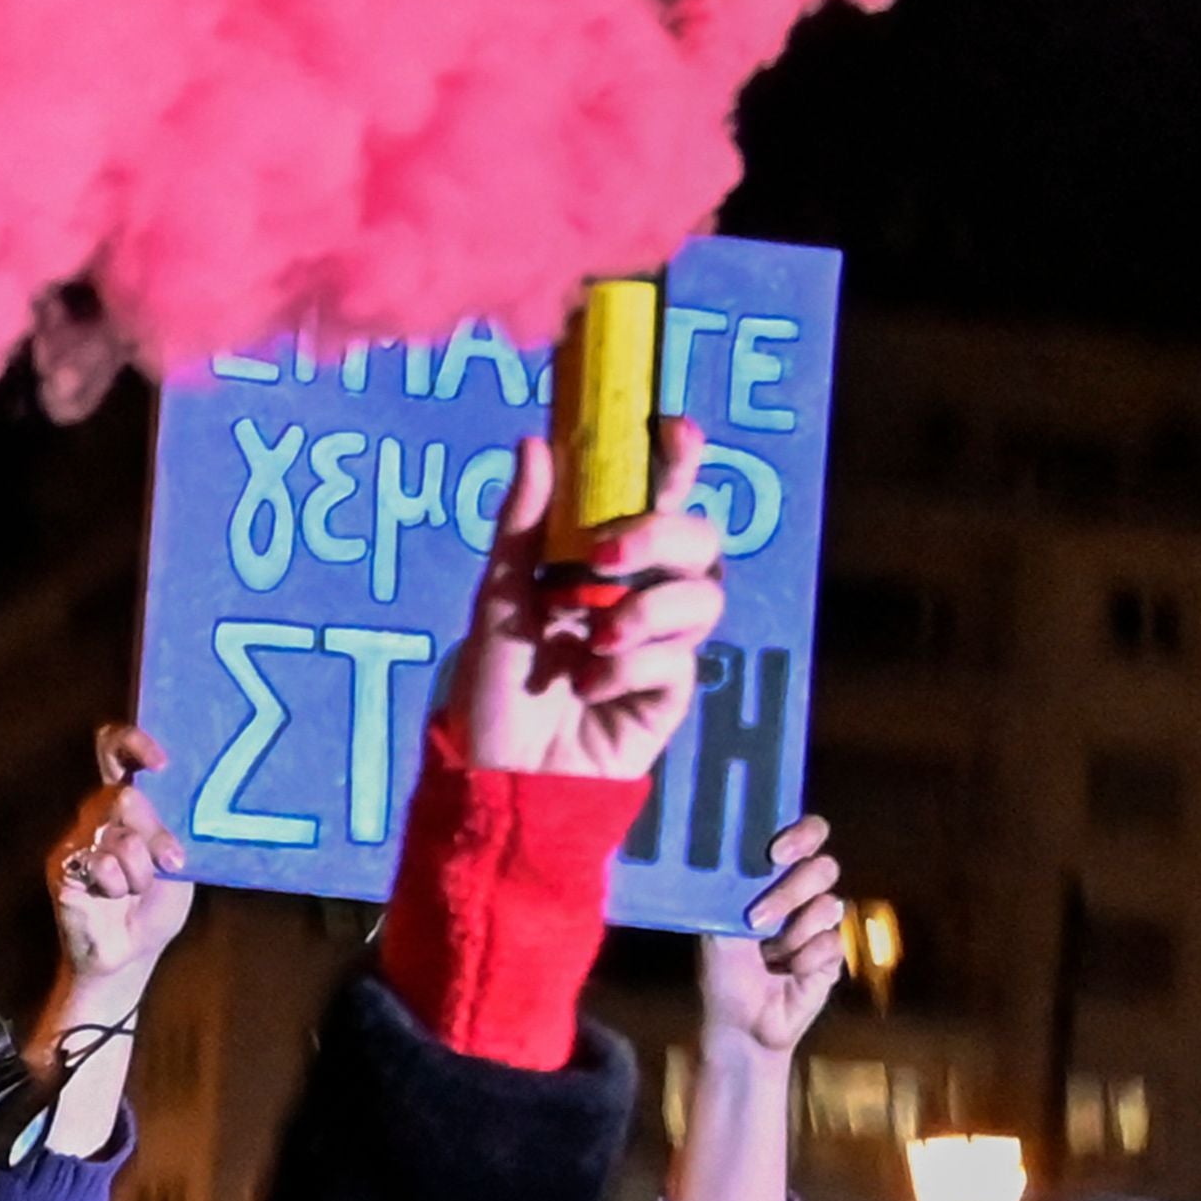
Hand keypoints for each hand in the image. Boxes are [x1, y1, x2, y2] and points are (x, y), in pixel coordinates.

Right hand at [47, 730, 197, 992]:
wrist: (129, 954)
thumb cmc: (154, 904)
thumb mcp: (174, 861)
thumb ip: (170, 827)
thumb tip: (173, 799)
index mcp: (126, 803)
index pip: (114, 751)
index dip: (132, 743)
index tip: (160, 762)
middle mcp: (96, 814)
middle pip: (124, 796)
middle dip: (155, 833)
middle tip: (171, 861)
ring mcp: (75, 838)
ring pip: (117, 835)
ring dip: (140, 870)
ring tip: (138, 891)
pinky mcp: (62, 866)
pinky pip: (98, 863)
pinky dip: (118, 884)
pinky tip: (114, 898)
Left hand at [441, 418, 728, 782]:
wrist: (499, 770)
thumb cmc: (497, 681)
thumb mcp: (498, 596)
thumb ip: (522, 524)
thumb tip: (537, 442)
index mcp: (604, 560)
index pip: (655, 497)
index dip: (676, 461)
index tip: (675, 430)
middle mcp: (642, 593)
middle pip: (700, 539)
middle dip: (659, 535)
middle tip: (605, 556)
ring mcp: (662, 643)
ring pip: (703, 598)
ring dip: (645, 610)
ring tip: (592, 638)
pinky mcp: (670, 694)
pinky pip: (678, 661)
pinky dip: (627, 667)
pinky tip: (587, 685)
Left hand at [702, 818, 845, 1058]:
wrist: (740, 1022)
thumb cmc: (725, 969)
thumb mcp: (718, 924)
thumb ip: (733, 888)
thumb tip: (737, 853)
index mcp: (775, 876)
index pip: (806, 836)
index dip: (802, 835)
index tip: (776, 852)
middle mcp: (803, 893)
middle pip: (823, 867)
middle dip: (790, 892)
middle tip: (758, 920)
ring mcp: (822, 923)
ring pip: (830, 905)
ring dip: (793, 933)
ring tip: (770, 954)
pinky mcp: (834, 954)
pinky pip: (832, 943)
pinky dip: (805, 959)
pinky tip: (788, 972)